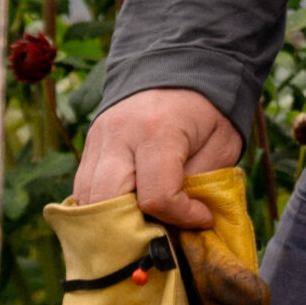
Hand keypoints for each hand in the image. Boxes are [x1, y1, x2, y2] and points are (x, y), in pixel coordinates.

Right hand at [72, 88, 241, 227]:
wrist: (179, 67)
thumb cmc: (206, 110)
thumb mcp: (221, 144)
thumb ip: (203, 184)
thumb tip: (186, 227)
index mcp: (159, 130)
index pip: (157, 196)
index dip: (180, 217)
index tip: (201, 217)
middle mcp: (120, 134)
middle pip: (108, 203)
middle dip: (133, 231)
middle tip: (161, 237)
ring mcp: (99, 139)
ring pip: (88, 200)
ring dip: (113, 224)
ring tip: (144, 230)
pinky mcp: (90, 145)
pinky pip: (84, 190)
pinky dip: (101, 210)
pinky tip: (126, 215)